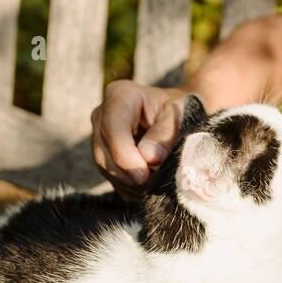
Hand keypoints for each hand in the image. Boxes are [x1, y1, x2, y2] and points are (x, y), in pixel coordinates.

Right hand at [90, 80, 190, 196]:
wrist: (179, 114)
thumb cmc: (182, 110)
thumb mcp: (181, 115)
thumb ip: (165, 135)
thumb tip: (149, 158)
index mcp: (120, 96)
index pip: (113, 128)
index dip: (125, 155)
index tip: (144, 175)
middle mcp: (102, 114)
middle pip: (104, 152)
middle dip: (128, 173)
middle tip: (155, 185)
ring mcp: (100, 136)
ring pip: (105, 167)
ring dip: (130, 183)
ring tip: (155, 185)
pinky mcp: (104, 155)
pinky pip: (111, 177)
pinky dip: (130, 187)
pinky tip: (149, 187)